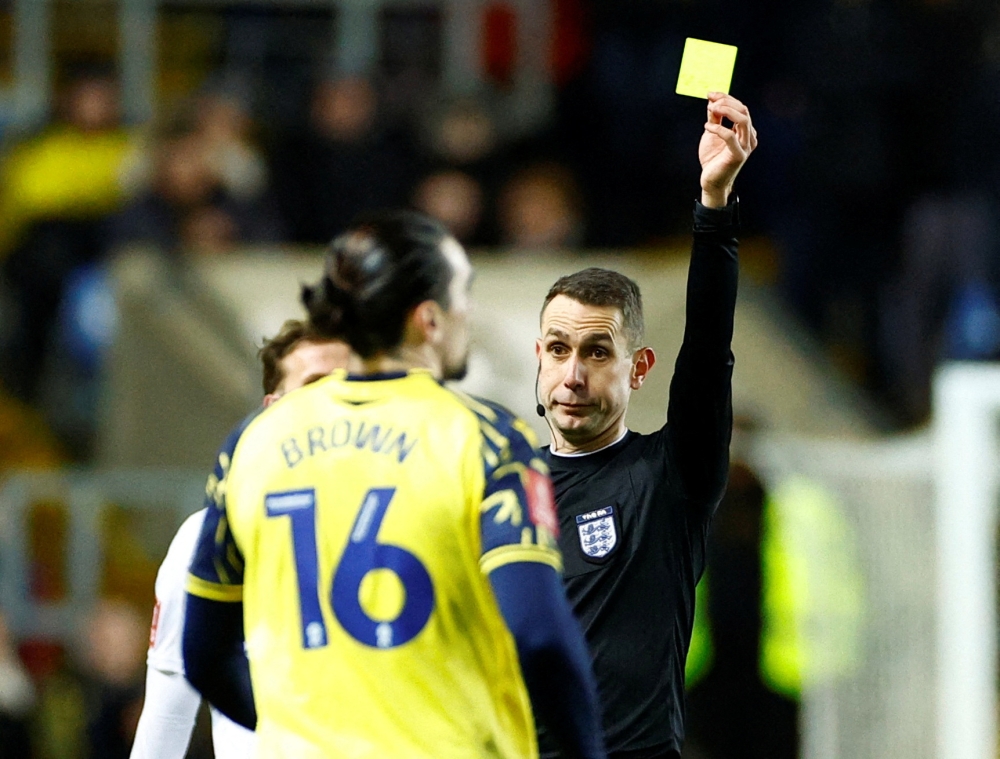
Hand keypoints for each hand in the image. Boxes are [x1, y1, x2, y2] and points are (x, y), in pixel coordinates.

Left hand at [699, 93, 757, 207]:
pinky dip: (718, 128)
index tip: (710, 94)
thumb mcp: (712, 133)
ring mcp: (746, 146)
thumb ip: (714, 118)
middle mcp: (749, 137)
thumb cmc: (713, 159)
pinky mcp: (738, 156)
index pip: (740, 107)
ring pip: (743, 120)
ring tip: (711, 111)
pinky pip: (730, 137)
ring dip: (726, 110)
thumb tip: (712, 101)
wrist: (711, 181)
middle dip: (726, 102)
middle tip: (710, 102)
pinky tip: (707, 127)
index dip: (726, 98)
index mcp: (745, 131)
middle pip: (743, 110)